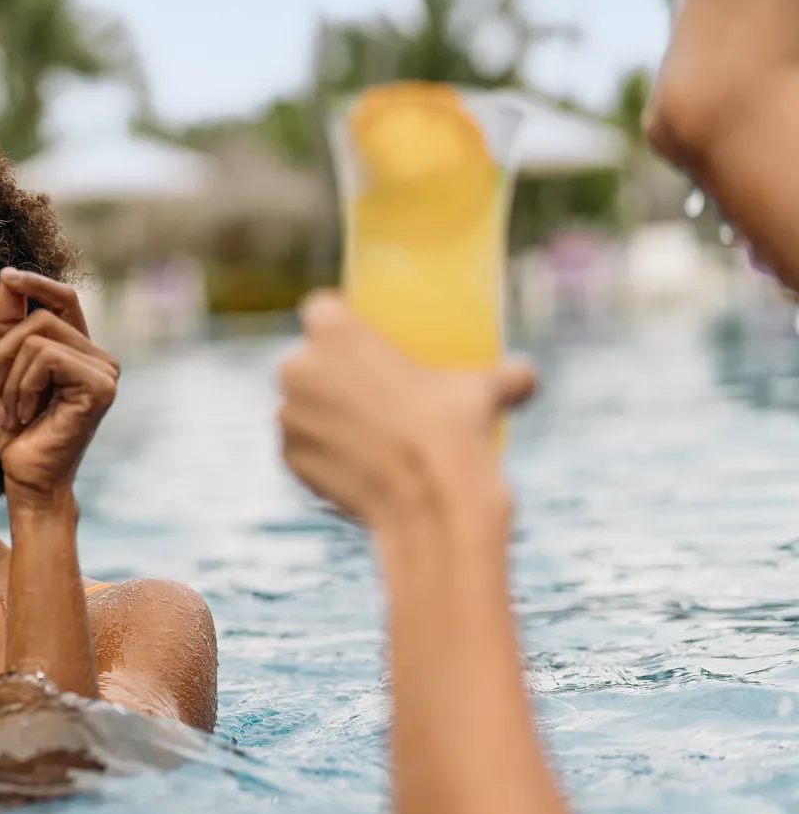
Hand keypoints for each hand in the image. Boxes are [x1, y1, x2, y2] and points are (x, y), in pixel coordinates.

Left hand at [0, 268, 119, 503]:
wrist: (24, 474)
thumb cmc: (14, 426)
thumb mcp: (0, 366)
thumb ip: (5, 322)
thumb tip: (8, 275)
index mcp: (79, 349)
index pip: (63, 298)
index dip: (36, 282)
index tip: (7, 276)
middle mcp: (99, 356)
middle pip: (40, 317)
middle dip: (4, 351)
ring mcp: (105, 370)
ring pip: (39, 337)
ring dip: (10, 375)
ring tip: (14, 409)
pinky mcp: (101, 385)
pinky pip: (46, 358)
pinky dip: (24, 386)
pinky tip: (27, 415)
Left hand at [277, 291, 534, 525]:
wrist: (428, 505)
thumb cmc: (453, 434)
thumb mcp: (482, 392)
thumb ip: (504, 375)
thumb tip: (527, 376)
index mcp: (333, 333)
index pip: (322, 308)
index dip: (339, 320)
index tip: (362, 338)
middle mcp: (297, 368)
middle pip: (308, 359)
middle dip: (330, 372)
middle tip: (369, 389)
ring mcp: (287, 415)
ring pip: (301, 404)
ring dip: (322, 413)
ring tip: (365, 430)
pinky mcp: (286, 457)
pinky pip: (300, 446)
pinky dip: (320, 451)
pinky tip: (353, 461)